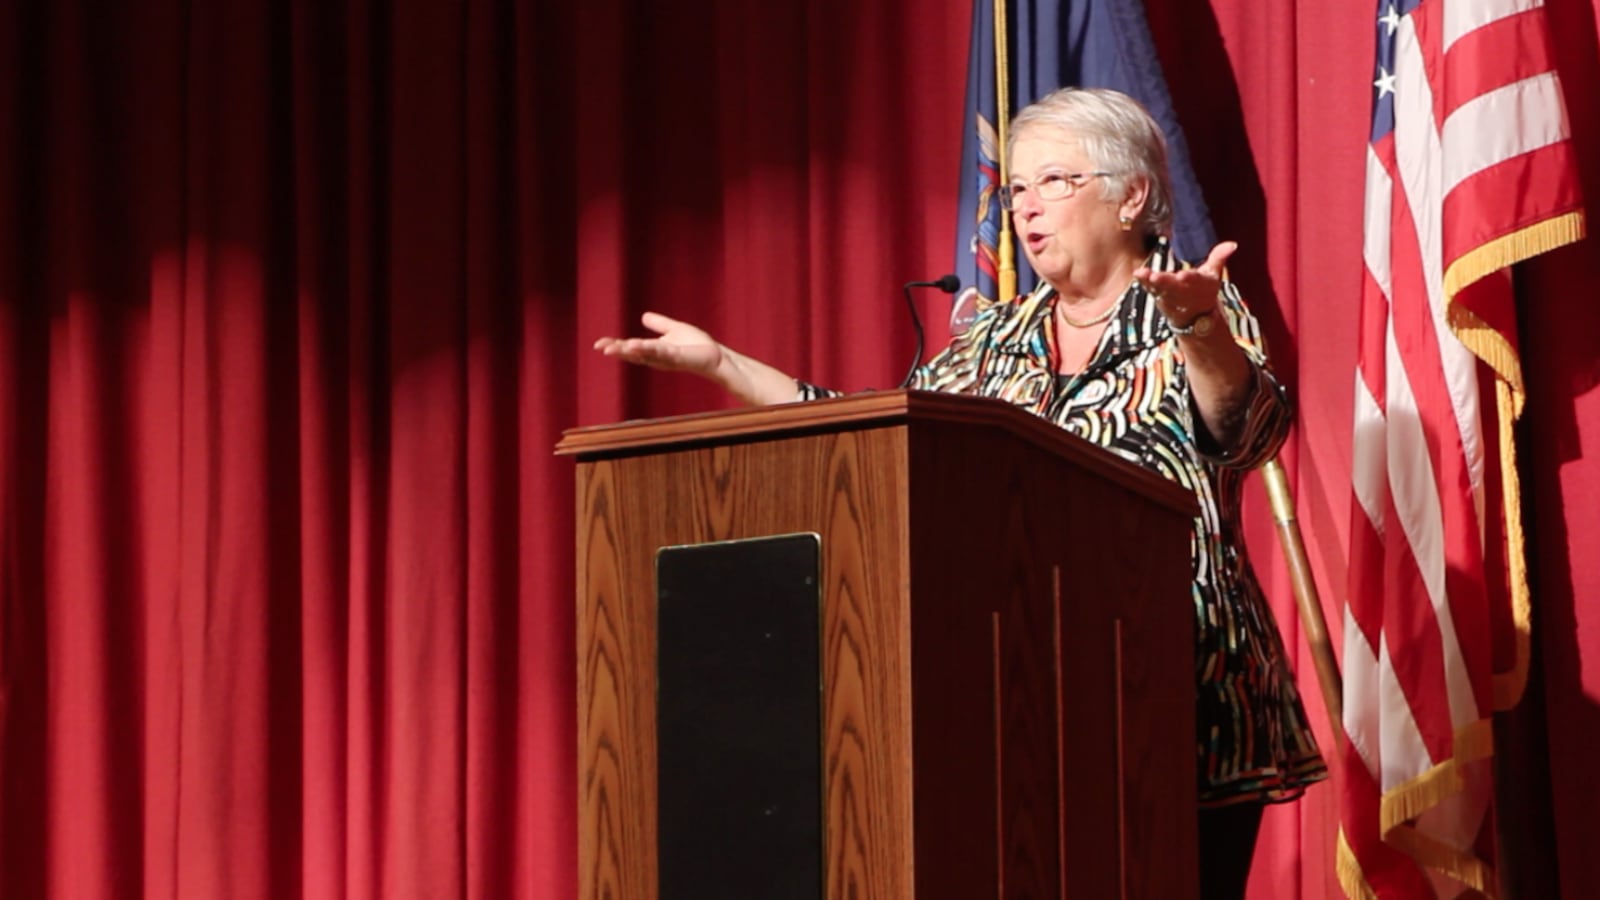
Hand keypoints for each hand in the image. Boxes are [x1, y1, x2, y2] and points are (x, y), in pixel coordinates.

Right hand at [593, 311, 724, 375]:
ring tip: (610, 349)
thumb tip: (643, 316)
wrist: (716, 356)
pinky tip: (634, 345)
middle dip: (616, 350)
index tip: (599, 344)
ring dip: (627, 351)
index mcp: (654, 350)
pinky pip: (660, 353)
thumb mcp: (674, 330)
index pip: (631, 348)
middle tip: (600, 347)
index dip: (616, 346)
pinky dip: (647, 350)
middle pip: (633, 353)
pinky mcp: (678, 358)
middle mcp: (657, 357)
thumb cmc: (697, 346)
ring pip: (643, 354)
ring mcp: (667, 358)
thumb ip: (659, 325)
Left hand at [1134, 240, 1236, 328]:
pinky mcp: (1158, 296)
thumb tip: (1233, 244)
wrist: (1196, 318)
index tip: (1183, 275)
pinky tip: (1138, 273)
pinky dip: (1144, 282)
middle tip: (1156, 277)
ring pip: (1160, 289)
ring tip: (1145, 274)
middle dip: (1165, 282)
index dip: (1190, 278)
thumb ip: (1219, 258)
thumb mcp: (1214, 275)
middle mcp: (1182, 291)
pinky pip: (1150, 289)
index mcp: (1197, 284)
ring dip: (1151, 283)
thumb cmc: (1204, 291)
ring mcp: (1168, 295)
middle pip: (1173, 286)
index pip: (1194, 280)